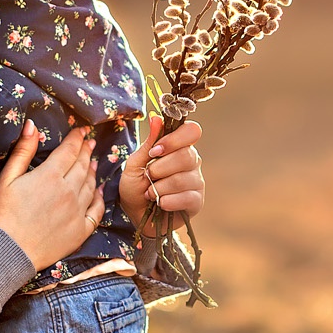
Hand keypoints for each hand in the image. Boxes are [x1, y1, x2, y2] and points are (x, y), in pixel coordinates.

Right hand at [0, 120, 103, 269]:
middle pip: (83, 166)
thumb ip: (22, 151)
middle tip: (90, 143)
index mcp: (50, 176)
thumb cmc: (3, 215)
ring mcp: (77, 211)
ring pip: (90, 185)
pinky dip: (99, 198)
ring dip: (92, 171)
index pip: (69, 151)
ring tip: (93, 163)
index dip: (76, 138)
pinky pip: (96, 210)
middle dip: (86, 151)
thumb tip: (32, 125)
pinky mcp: (81, 230)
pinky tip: (98, 192)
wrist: (9, 253)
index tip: (82, 131)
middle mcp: (69, 191)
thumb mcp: (7, 179)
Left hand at [120, 116, 204, 237]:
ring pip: (183, 178)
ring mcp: (197, 181)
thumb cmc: (136, 187)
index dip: (174, 139)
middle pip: (186, 156)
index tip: (155, 151)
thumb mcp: (135, 164)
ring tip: (151, 193)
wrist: (136, 215)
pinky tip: (161, 204)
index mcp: (179, 147)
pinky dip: (168, 201)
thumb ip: (148, 144)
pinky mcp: (197, 201)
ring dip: (160, 188)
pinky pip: (188, 197)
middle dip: (160, 168)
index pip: (191, 131)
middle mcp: (192, 161)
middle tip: (149, 176)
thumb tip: (156, 118)